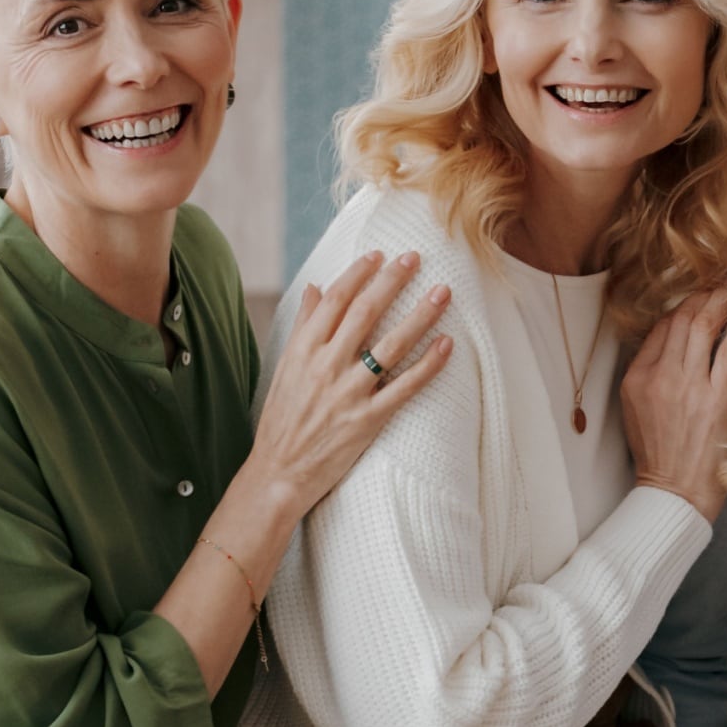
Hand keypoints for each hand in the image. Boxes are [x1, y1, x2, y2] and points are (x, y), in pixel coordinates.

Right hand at [248, 251, 453, 514]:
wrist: (278, 471)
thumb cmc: (283, 418)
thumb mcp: (285, 367)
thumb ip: (303, 325)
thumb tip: (313, 286)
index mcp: (303, 349)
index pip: (334, 300)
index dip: (358, 274)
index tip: (379, 255)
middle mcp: (325, 365)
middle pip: (365, 313)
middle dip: (392, 281)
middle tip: (416, 257)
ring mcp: (348, 392)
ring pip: (390, 345)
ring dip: (419, 315)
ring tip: (442, 292)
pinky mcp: (368, 418)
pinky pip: (405, 386)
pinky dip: (428, 364)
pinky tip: (447, 345)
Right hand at [624, 288, 726, 523]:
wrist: (675, 491)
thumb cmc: (660, 455)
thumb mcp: (637, 410)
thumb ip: (650, 375)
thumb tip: (672, 345)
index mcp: (636, 378)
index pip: (661, 328)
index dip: (682, 307)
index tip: (700, 297)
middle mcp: (660, 376)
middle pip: (682, 319)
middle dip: (704, 294)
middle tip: (723, 280)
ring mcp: (688, 385)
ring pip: (703, 326)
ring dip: (721, 301)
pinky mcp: (716, 397)